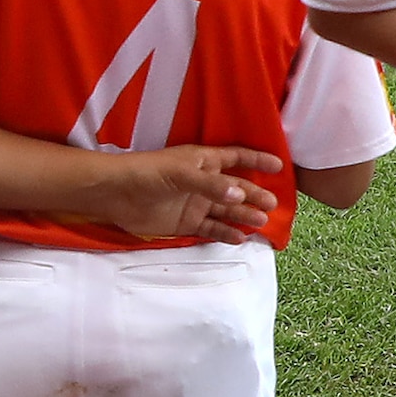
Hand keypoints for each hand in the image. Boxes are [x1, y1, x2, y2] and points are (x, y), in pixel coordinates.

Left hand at [84, 142, 283, 240]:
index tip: (278, 165)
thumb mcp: (182, 173)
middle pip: (236, 188)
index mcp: (203, 161)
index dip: (257, 160)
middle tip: (272, 204)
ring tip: (261, 222)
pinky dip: (225, 233)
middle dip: (255, 195)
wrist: (116, 194)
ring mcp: (195, 203)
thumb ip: (211, 184)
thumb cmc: (148, 173)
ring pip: (226, 210)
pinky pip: (211, 228)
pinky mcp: (185, 222)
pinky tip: (239, 238)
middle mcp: (203, 182)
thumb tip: (240, 194)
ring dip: (243, 215)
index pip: (237, 158)